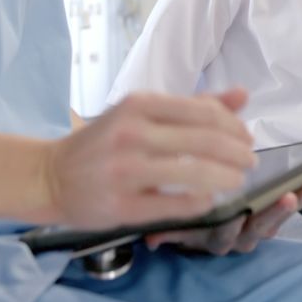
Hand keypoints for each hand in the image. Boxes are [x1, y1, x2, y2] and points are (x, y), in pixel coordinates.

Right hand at [35, 89, 256, 229]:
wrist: (50, 175)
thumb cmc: (104, 142)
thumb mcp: (142, 113)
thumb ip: (193, 105)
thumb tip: (241, 95)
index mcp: (138, 104)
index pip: (203, 112)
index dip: (234, 126)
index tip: (246, 138)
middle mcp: (131, 133)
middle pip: (204, 142)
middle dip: (238, 154)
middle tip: (250, 162)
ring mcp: (124, 171)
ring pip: (193, 174)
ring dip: (226, 178)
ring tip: (237, 181)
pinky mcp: (119, 205)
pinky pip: (173, 205)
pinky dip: (199, 203)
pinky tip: (209, 200)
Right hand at [143, 175, 301, 254]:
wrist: (204, 227)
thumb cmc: (189, 216)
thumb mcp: (178, 222)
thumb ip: (167, 228)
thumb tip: (151, 240)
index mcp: (214, 236)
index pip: (221, 233)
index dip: (229, 225)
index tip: (235, 216)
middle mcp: (240, 236)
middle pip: (259, 227)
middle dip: (273, 212)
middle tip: (286, 197)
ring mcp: (260, 227)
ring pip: (281, 215)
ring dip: (300, 198)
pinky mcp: (275, 217)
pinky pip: (294, 204)